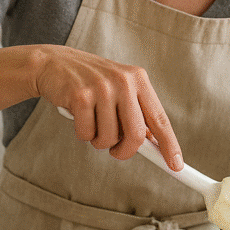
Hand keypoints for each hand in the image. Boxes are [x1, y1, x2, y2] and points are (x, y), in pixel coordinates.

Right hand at [33, 45, 182, 169]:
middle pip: (136, 134)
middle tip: (116, 152)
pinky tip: (78, 117)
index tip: (176, 165)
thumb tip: (154, 144)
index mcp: (139, 79)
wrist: (54, 63)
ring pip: (109, 138)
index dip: (169, 145)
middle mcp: (124, 81)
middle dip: (126, 151)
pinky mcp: (80, 96)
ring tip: (92, 124)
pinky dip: (83, 134)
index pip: (160, 118)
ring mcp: (102, 87)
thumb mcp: (120, 90)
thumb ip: (137, 112)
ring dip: (99, 141)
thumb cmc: (91, 82)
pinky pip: (86, 134)